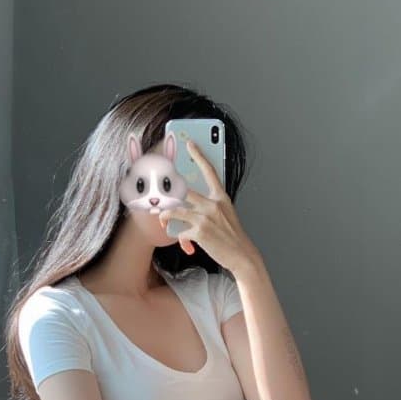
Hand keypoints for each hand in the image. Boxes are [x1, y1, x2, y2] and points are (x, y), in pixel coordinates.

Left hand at [158, 139, 256, 267]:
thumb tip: (188, 205)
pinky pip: (180, 232)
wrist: (242, 256)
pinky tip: (188, 246)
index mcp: (221, 198)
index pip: (210, 171)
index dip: (199, 155)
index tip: (190, 143)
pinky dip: (181, 240)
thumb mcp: (226, 215)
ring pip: (174, 210)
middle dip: (166, 194)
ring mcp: (205, 217)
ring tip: (163, 220)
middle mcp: (213, 204)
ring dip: (164, 216)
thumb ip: (210, 206)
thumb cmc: (233, 237)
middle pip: (183, 191)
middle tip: (157, 195)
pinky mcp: (200, 232)